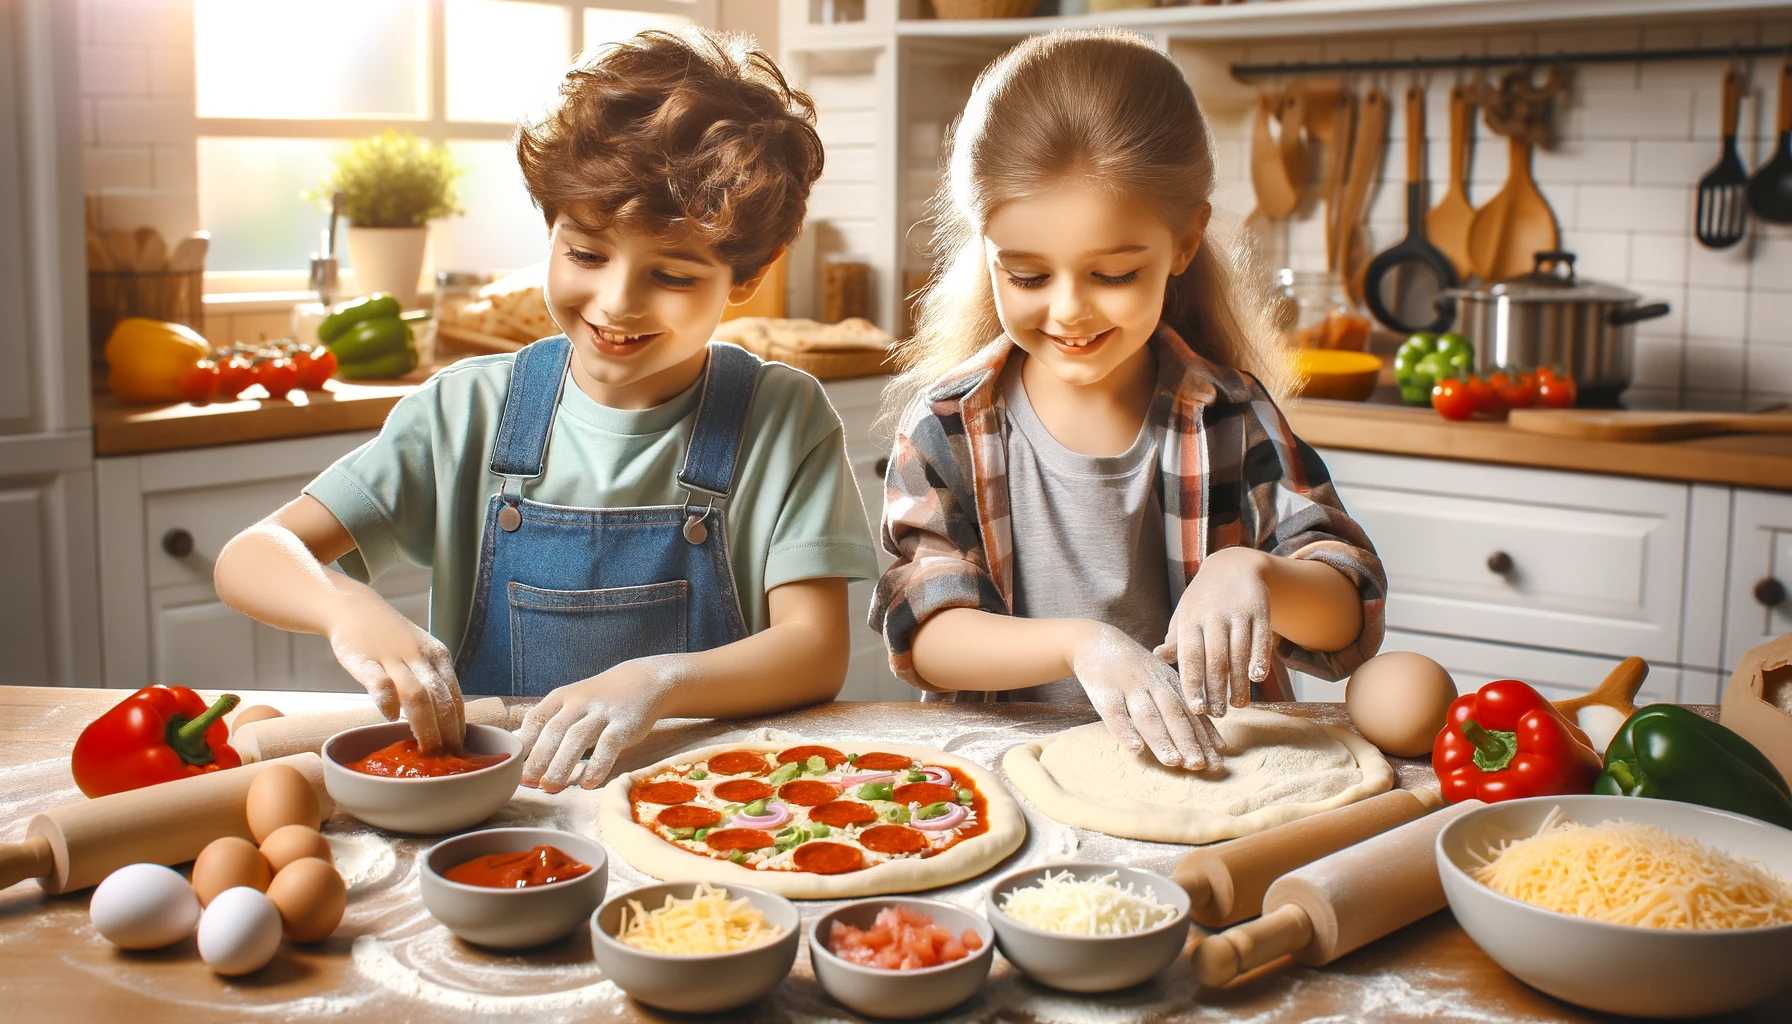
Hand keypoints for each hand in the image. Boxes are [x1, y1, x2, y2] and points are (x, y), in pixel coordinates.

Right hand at [326, 586, 464, 753]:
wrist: (353, 607)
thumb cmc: (390, 637)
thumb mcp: (421, 653)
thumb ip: (432, 682)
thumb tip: (445, 723)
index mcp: (438, 656)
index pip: (455, 698)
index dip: (458, 727)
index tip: (459, 751)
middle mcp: (420, 656)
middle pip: (440, 701)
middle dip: (446, 733)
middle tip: (445, 760)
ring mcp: (393, 657)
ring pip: (416, 695)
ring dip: (424, 727)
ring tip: (425, 750)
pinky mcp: (364, 659)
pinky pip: (380, 683)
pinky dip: (387, 702)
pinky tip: (390, 719)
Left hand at [517, 659, 678, 792]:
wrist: (645, 680)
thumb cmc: (600, 699)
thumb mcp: (572, 702)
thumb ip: (548, 722)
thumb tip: (516, 742)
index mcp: (562, 697)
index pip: (536, 719)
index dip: (524, 744)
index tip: (513, 767)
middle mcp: (580, 702)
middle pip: (554, 731)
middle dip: (538, 759)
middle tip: (528, 783)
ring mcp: (603, 712)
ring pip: (577, 738)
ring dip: (562, 765)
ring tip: (551, 787)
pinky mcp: (624, 724)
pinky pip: (608, 746)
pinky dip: (596, 767)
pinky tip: (587, 785)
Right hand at [1070, 622, 1222, 769]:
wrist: (1094, 640)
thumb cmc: (1134, 668)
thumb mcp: (1161, 678)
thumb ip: (1182, 705)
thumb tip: (1214, 741)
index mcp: (1169, 682)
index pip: (1191, 712)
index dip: (1205, 736)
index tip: (1217, 759)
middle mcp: (1153, 683)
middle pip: (1174, 714)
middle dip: (1189, 741)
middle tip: (1201, 765)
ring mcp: (1128, 686)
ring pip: (1147, 715)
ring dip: (1162, 739)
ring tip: (1174, 762)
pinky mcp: (1104, 691)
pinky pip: (1115, 713)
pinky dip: (1125, 731)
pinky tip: (1135, 748)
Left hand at [1154, 546, 1273, 717]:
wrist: (1234, 565)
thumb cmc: (1204, 600)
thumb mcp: (1186, 615)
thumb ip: (1177, 640)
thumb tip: (1157, 658)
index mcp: (1190, 620)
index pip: (1190, 657)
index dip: (1193, 683)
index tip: (1197, 709)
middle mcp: (1213, 616)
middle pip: (1216, 658)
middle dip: (1217, 689)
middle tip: (1218, 714)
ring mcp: (1237, 612)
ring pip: (1239, 652)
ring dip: (1240, 682)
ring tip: (1239, 705)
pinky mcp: (1260, 610)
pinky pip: (1260, 637)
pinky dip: (1260, 658)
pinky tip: (1257, 678)